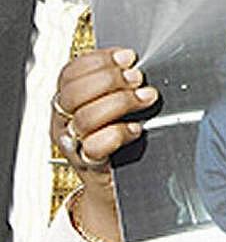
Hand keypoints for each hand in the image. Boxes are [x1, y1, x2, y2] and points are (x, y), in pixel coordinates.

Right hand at [50, 47, 157, 241]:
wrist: (116, 185)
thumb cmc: (119, 137)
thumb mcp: (111, 104)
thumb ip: (116, 83)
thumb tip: (136, 63)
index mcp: (66, 100)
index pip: (71, 72)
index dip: (99, 60)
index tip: (127, 57)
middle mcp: (63, 121)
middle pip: (74, 92)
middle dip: (110, 79)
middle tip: (137, 78)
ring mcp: (72, 144)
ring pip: (85, 117)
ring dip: (121, 102)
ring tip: (146, 98)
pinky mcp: (88, 164)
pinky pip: (96, 146)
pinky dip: (119, 133)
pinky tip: (136, 129)